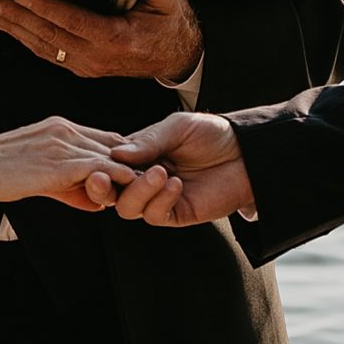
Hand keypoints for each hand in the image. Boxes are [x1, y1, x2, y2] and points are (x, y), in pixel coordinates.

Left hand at [0, 0, 202, 83]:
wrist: (176, 56)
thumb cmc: (169, 24)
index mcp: (117, 39)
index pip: (73, 22)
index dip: (46, 7)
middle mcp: (97, 56)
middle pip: (49, 35)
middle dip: (17, 17)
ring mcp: (87, 65)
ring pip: (43, 46)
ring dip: (14, 29)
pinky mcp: (81, 66)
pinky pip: (47, 52)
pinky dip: (25, 38)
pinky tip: (9, 27)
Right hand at [0, 117, 180, 213]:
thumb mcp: (37, 174)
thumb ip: (68, 185)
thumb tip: (96, 202)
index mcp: (59, 127)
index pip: (104, 137)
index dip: (125, 155)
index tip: (142, 169)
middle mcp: (65, 129)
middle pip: (114, 142)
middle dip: (136, 161)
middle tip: (157, 177)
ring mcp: (62, 143)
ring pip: (111, 154)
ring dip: (133, 171)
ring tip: (153, 185)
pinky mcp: (59, 163)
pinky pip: (99, 168)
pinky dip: (118, 178)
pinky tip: (131, 189)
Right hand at [100, 112, 252, 224]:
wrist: (247, 151)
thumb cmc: (212, 134)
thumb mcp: (177, 128)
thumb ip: (147, 142)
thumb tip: (115, 154)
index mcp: (138, 156)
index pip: (107, 166)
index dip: (98, 166)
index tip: (96, 162)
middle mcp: (143, 179)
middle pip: (110, 193)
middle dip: (101, 188)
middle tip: (102, 178)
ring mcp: (159, 198)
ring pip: (129, 208)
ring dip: (138, 192)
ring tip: (160, 172)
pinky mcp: (178, 213)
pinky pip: (156, 215)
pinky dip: (160, 201)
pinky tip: (176, 184)